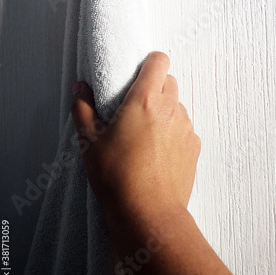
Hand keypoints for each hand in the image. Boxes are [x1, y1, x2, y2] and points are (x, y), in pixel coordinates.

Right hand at [70, 51, 200, 223]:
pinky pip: (185, 127)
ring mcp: (186, 128)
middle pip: (169, 81)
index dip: (149, 62)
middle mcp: (171, 109)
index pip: (159, 61)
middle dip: (154, 87)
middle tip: (136, 107)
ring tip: (146, 133)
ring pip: (178, 105)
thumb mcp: (89, 142)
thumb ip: (83, 108)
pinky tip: (158, 151)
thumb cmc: (116, 177)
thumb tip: (80, 88)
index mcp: (144, 100)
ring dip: (165, 110)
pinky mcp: (194, 146)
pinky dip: (174, 131)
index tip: (137, 75)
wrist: (148, 214)